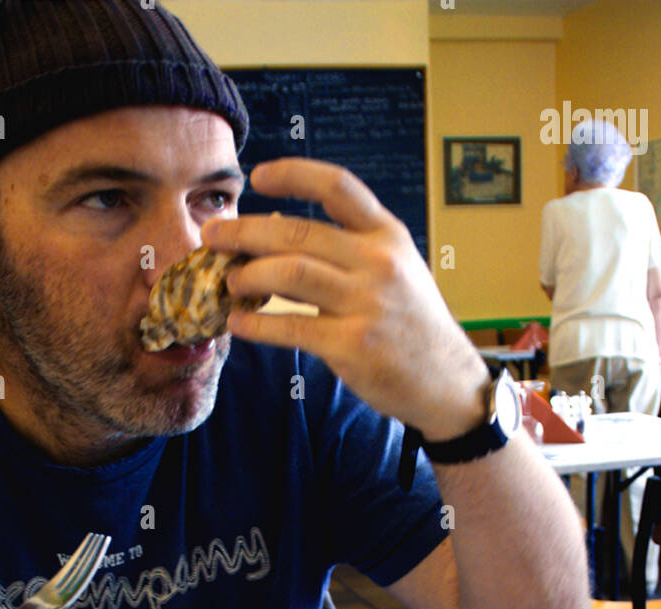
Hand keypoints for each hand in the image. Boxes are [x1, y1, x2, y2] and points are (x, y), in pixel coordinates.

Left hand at [202, 158, 489, 440]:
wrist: (447, 382)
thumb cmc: (412, 325)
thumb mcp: (397, 269)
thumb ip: (350, 249)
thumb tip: (278, 235)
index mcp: (387, 235)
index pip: (337, 186)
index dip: (293, 174)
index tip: (258, 176)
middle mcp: (377, 262)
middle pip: (297, 232)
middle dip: (245, 232)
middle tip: (213, 236)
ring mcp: (365, 303)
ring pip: (289, 273)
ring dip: (247, 275)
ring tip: (228, 283)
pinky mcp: (352, 344)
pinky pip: (291, 327)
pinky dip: (257, 323)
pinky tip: (240, 322)